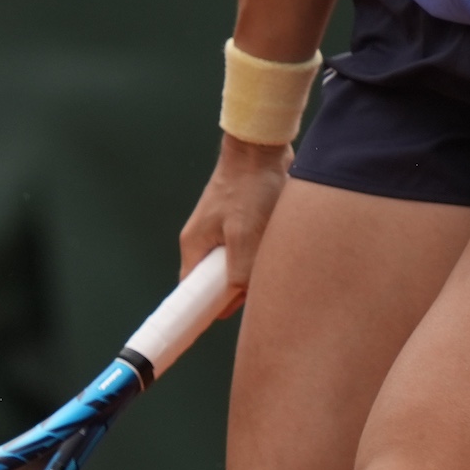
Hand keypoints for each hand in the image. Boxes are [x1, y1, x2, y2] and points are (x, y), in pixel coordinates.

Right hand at [179, 133, 289, 308]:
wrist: (263, 146)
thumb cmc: (250, 187)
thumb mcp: (244, 236)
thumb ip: (239, 272)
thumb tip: (236, 300)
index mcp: (195, 246)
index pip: (191, 292)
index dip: (201, 310)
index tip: (218, 322)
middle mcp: (206, 242)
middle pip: (216, 282)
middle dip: (236, 292)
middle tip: (258, 297)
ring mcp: (225, 232)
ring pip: (238, 267)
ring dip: (254, 272)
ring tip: (272, 268)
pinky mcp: (245, 223)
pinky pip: (251, 251)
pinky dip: (263, 256)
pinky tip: (279, 253)